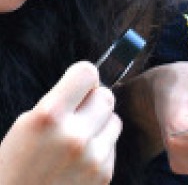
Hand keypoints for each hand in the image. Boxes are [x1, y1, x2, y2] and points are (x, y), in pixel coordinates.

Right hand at [0, 61, 121, 184]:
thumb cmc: (13, 169)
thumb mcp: (25, 126)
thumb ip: (59, 102)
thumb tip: (89, 85)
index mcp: (49, 116)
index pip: (87, 73)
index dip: (82, 77)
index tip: (77, 85)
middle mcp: (74, 135)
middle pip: (106, 95)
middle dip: (93, 101)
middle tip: (77, 114)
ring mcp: (92, 158)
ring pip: (114, 120)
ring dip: (100, 125)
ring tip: (77, 141)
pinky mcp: (103, 175)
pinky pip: (112, 147)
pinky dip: (100, 149)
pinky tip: (78, 162)